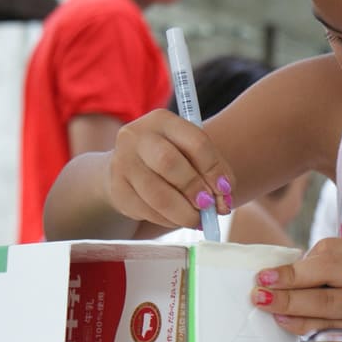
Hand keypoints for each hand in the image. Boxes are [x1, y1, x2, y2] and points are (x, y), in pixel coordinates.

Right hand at [103, 109, 234, 229]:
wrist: (129, 165)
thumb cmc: (173, 157)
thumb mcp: (194, 154)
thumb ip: (214, 173)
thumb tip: (223, 204)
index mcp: (163, 120)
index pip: (195, 142)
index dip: (214, 169)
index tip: (225, 189)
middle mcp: (137, 136)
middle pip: (169, 162)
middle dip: (194, 188)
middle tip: (209, 206)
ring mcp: (122, 162)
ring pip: (157, 194)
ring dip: (183, 213)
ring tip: (198, 220)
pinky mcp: (117, 189)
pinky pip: (147, 211)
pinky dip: (169, 220)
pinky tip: (178, 218)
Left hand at [251, 238, 341, 335]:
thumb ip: (332, 272)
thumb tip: (281, 277)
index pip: (330, 251)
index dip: (296, 264)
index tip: (268, 274)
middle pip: (327, 272)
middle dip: (289, 280)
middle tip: (259, 288)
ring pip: (329, 303)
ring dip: (292, 304)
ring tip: (267, 305)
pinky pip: (336, 329)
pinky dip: (308, 326)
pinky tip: (290, 323)